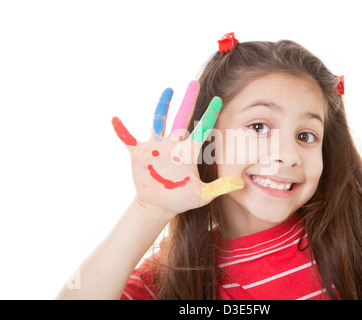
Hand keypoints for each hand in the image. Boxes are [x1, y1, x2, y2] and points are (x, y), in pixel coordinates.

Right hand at [111, 81, 243, 214]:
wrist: (158, 205)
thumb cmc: (180, 198)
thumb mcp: (202, 194)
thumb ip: (220, 187)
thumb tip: (240, 182)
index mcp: (188, 151)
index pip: (202, 129)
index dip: (210, 114)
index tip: (219, 99)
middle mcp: (173, 144)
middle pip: (182, 118)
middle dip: (188, 101)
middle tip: (194, 83)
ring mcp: (156, 146)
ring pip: (159, 121)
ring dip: (163, 106)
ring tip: (168, 90)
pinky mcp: (139, 153)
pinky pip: (128, 138)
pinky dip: (122, 130)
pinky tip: (115, 120)